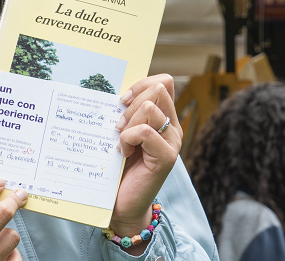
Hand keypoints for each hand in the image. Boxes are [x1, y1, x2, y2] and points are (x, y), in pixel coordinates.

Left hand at [111, 75, 182, 250]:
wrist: (121, 201)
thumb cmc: (117, 165)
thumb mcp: (120, 131)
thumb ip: (124, 112)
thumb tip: (112, 91)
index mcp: (163, 117)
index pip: (163, 82)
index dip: (141, 84)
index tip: (122, 99)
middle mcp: (172, 127)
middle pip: (158, 89)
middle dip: (131, 102)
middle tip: (118, 125)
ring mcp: (172, 141)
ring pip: (149, 108)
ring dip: (127, 122)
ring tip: (120, 140)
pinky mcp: (167, 157)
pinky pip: (144, 131)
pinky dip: (127, 139)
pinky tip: (123, 152)